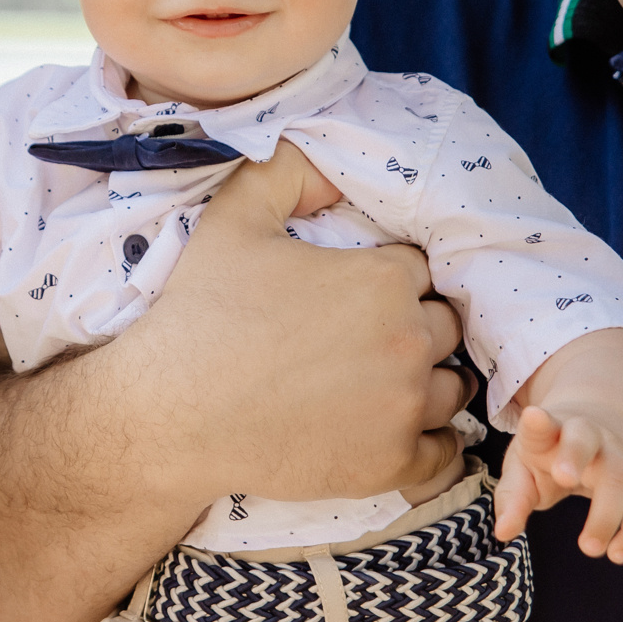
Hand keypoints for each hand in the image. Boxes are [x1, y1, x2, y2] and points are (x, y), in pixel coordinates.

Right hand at [142, 143, 464, 505]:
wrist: (172, 411)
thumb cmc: (203, 312)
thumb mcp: (236, 215)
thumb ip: (290, 169)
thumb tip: (331, 157)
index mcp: (383, 280)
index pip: (418, 270)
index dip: (390, 278)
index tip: (356, 294)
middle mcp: (407, 341)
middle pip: (445, 326)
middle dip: (414, 326)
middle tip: (366, 338)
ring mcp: (403, 408)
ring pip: (450, 386)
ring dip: (428, 380)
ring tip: (387, 381)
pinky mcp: (390, 463)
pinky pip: (445, 454)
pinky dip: (432, 442)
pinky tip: (403, 429)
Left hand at [491, 402, 622, 560]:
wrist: (601, 420)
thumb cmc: (551, 452)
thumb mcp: (524, 466)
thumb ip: (513, 498)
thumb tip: (503, 533)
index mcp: (549, 430)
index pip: (542, 424)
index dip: (537, 422)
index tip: (533, 417)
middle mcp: (587, 433)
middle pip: (585, 439)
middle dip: (575, 456)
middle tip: (564, 479)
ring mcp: (620, 450)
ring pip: (621, 475)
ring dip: (607, 514)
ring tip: (590, 548)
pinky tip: (618, 554)